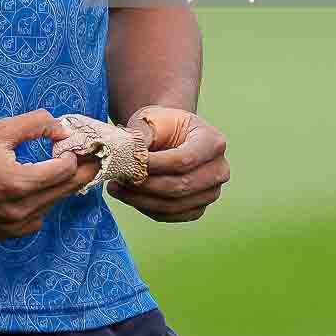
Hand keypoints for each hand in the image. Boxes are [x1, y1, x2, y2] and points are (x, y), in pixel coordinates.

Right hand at [0, 110, 100, 241]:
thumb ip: (36, 125)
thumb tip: (63, 131)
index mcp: (20, 184)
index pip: (65, 171)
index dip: (74, 155)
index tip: (77, 144)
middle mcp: (17, 212)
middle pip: (62, 192)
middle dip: (77, 173)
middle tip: (89, 159)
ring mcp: (6, 228)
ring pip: (48, 209)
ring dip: (56, 191)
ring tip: (57, 172)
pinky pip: (29, 224)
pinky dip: (36, 208)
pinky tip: (31, 193)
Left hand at [108, 106, 229, 222]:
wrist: (172, 136)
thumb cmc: (161, 126)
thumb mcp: (151, 119)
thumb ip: (139, 135)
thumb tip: (125, 153)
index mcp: (213, 142)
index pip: (184, 160)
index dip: (155, 165)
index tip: (128, 163)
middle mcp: (219, 170)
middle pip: (180, 186)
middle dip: (145, 185)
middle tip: (118, 178)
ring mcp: (211, 192)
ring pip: (174, 204)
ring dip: (141, 199)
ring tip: (116, 187)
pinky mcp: (198, 208)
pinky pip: (171, 215)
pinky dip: (146, 208)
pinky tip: (128, 196)